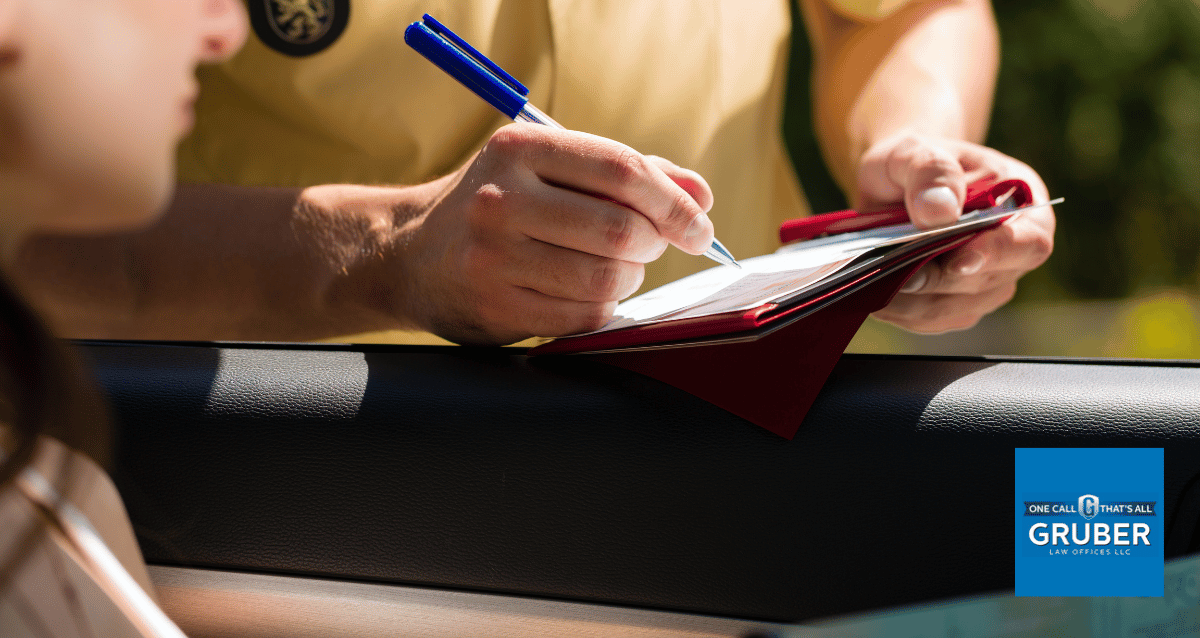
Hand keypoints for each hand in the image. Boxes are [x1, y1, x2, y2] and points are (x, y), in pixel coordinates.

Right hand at [398, 124, 714, 344]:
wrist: (409, 253)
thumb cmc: (502, 205)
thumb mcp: (550, 168)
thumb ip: (629, 174)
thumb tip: (702, 196)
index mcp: (520, 147)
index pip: (621, 170)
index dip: (674, 202)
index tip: (699, 225)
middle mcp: (501, 199)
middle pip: (620, 230)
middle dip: (653, 244)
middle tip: (650, 247)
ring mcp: (493, 257)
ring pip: (605, 278)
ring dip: (629, 278)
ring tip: (615, 268)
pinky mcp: (494, 308)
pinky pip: (582, 316)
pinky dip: (601, 307)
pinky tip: (585, 293)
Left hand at [856, 133, 1054, 332]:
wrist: (891, 185)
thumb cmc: (912, 163)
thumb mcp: (914, 151)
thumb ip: (931, 171)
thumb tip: (939, 212)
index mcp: (1023, 203)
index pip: (1028, 241)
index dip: (997, 254)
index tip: (959, 261)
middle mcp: (1014, 249)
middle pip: (990, 282)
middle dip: (940, 281)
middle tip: (898, 275)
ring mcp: (987, 281)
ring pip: (960, 308)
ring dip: (917, 304)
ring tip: (877, 288)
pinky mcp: (957, 303)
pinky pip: (936, 320)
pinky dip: (905, 314)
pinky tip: (878, 299)